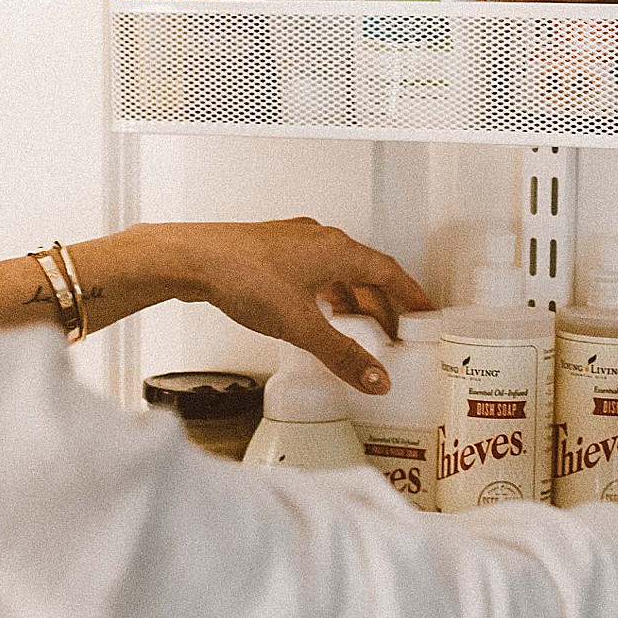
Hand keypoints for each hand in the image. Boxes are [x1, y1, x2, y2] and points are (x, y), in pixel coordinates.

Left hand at [150, 218, 433, 392]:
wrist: (192, 259)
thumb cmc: (242, 275)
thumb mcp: (301, 326)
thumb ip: (342, 355)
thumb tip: (376, 378)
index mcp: (337, 249)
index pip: (389, 272)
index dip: (410, 295)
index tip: (424, 312)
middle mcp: (319, 239)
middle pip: (365, 272)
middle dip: (382, 304)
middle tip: (393, 332)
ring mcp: (294, 242)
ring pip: (336, 272)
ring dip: (351, 300)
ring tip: (357, 329)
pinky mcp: (270, 251)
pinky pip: (312, 272)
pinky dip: (324, 295)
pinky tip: (314, 314)